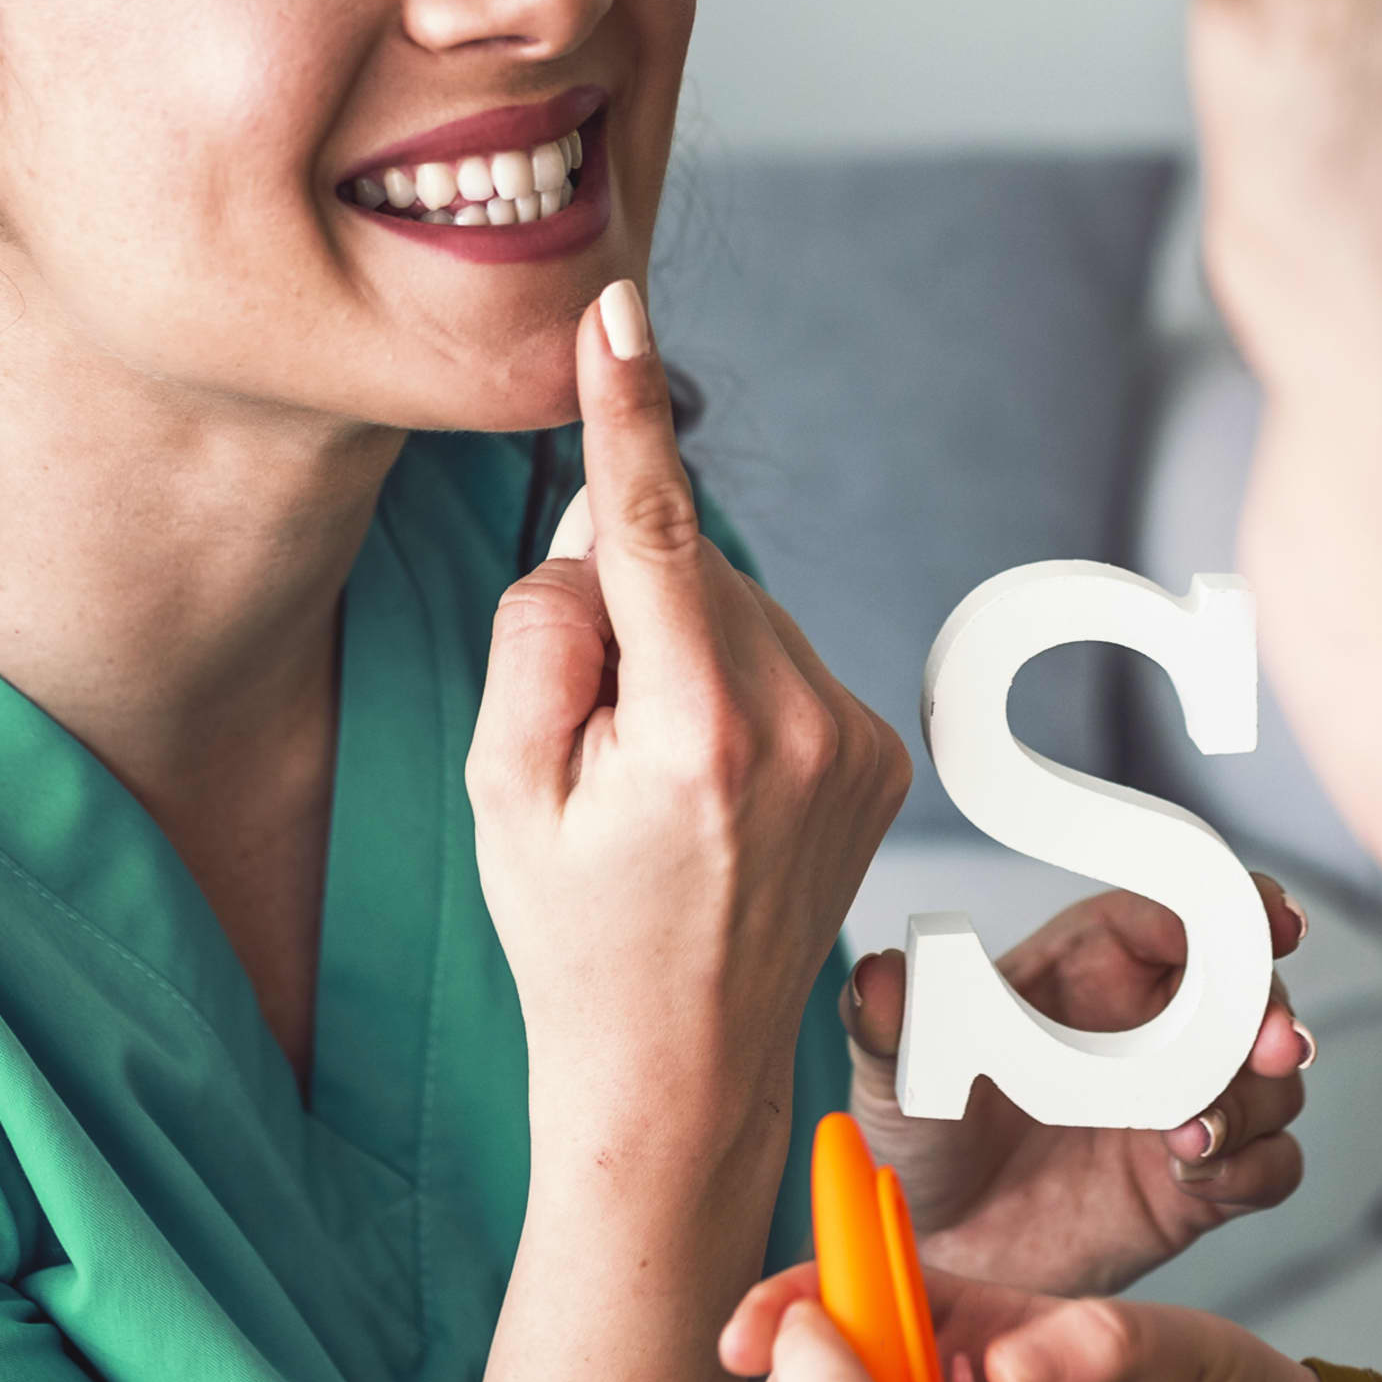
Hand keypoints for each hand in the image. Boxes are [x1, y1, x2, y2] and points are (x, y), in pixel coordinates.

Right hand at [469, 282, 914, 1172]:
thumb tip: (605, 524)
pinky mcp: (881, 753)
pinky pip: (778, 657)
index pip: (653, 526)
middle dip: (624, 608)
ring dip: (681, 652)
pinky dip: (730, 687)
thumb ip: (542, 627)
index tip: (611, 308)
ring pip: (735, 608)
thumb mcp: (500, 783)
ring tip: (653, 788)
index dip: (624, 410)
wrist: (677, 1072)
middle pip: (684, 568)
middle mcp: (799, 724)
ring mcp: (855, 741)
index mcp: (696, 734)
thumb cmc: (569, 931)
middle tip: (586, 743)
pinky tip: (708, 789)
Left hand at [846, 881, 1313, 1298]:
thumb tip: (880, 975)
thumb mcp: (895, 1078)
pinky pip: (1270, 1163)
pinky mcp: (1203, 1181)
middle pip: (1247, 988)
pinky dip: (1255, 1166)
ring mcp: (1187, 1102)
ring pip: (1271, 1077)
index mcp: (1090, 966)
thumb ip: (888, 1025)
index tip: (1264, 919)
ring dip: (1255, 1097)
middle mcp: (1153, 1025)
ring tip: (1190, 1132)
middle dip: (1271, 1005)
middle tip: (1270, 1041)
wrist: (942, 1249)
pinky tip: (1202, 1176)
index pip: (1175, 913)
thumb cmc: (923, 1139)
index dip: (1229, 906)